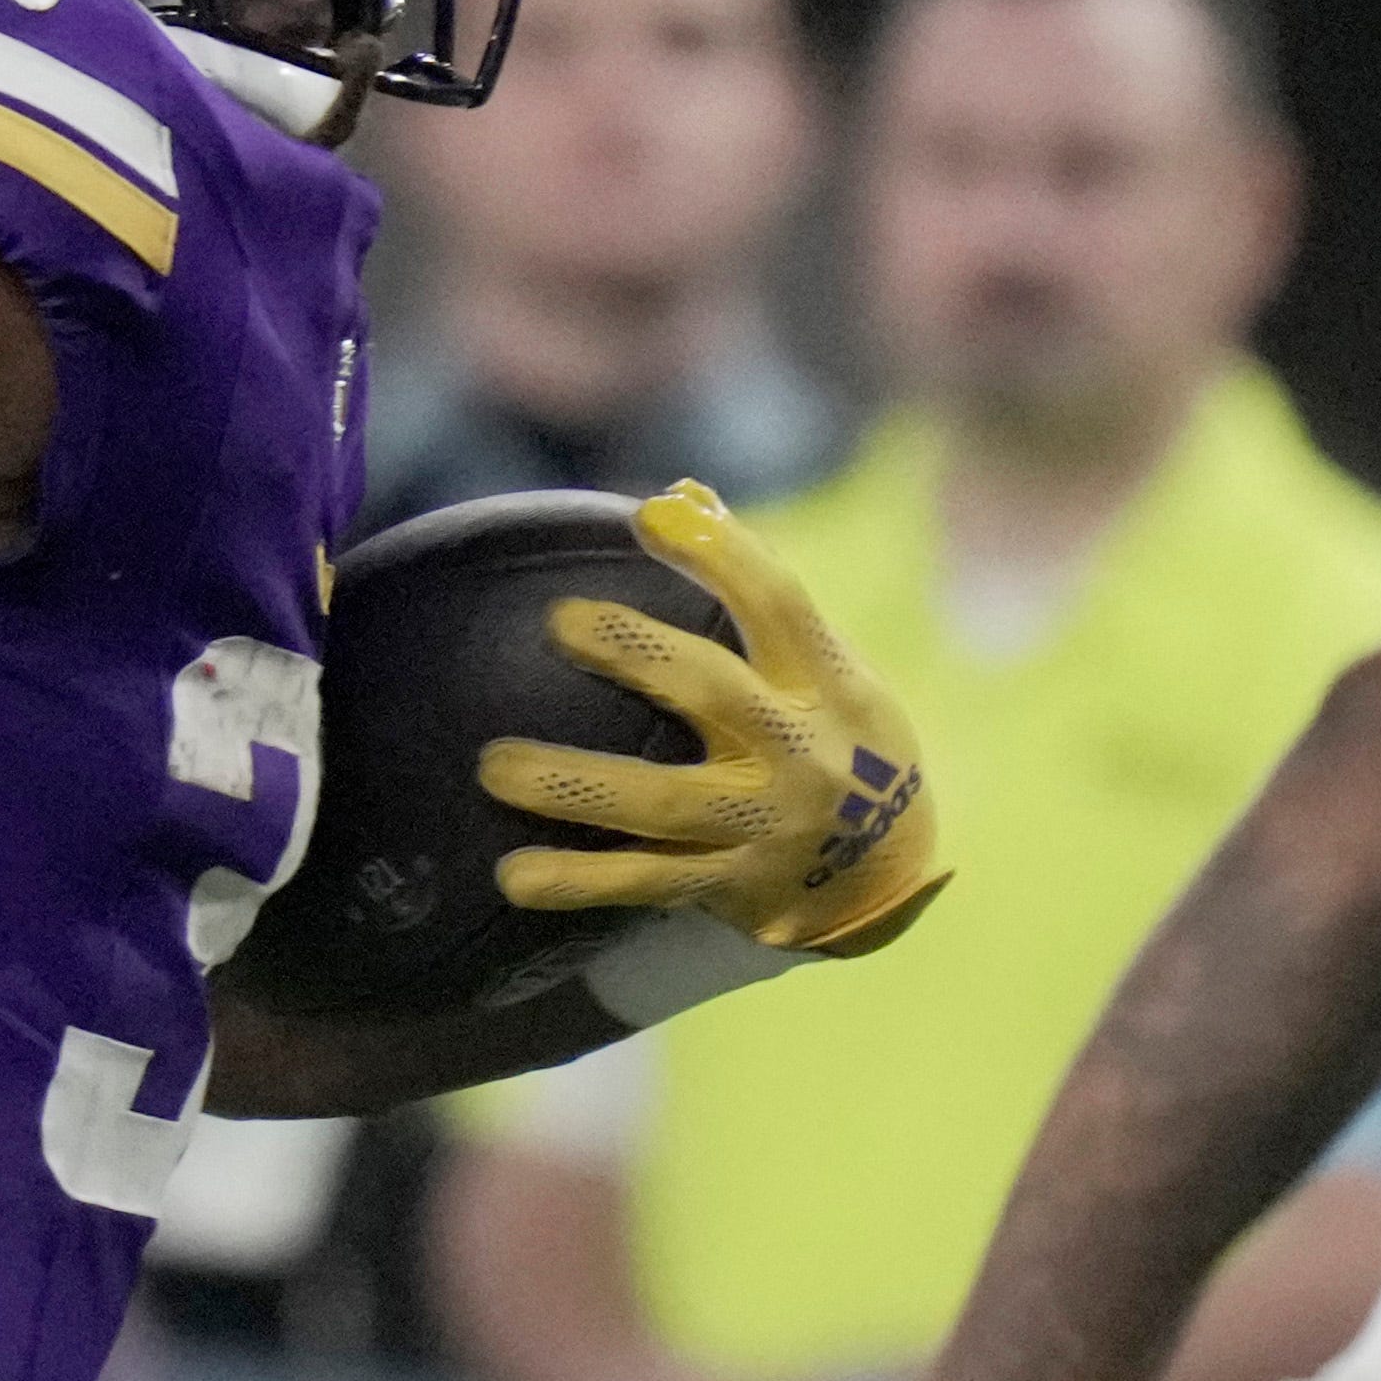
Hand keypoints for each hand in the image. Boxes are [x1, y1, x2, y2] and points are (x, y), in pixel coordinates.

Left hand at [488, 482, 948, 962]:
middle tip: (560, 620)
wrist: (887, 878)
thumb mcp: (828, 665)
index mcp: (827, 683)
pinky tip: (509, 876)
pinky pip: (643, 884)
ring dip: (576, 787)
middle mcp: (798, 752)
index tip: (652, 515)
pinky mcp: (727, 886)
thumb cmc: (837, 737)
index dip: (721, 555)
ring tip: (493, 766)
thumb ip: (754, 590)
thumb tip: (682, 494)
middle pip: (715, 693)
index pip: (779, 604)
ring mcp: (761, 825)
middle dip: (639, 655)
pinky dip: (577, 883)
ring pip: (663, 804)